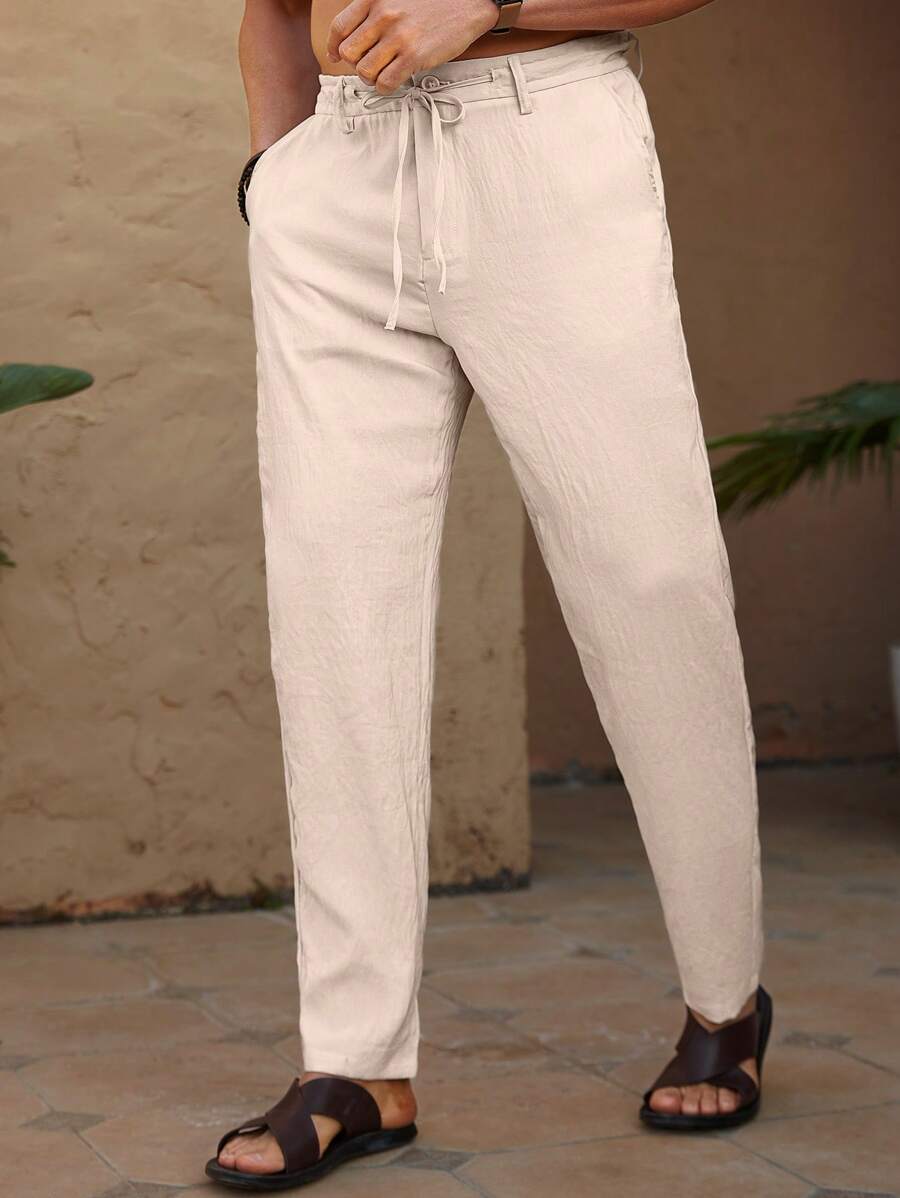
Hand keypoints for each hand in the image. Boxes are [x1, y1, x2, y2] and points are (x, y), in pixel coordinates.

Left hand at [326, 0, 498, 93]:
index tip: (335, 55)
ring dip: (370, 78)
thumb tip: (357, 37)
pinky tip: (392, 81)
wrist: (467, 2)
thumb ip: (375, 11)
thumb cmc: (435, 1)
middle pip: (349, 53)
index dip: (333, 46)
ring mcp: (398, 38)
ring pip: (364, 71)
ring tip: (382, 73)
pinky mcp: (414, 57)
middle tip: (368, 64)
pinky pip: (385, 83)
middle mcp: (383, 17)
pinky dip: (385, 87)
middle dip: (355, 64)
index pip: (339, 27)